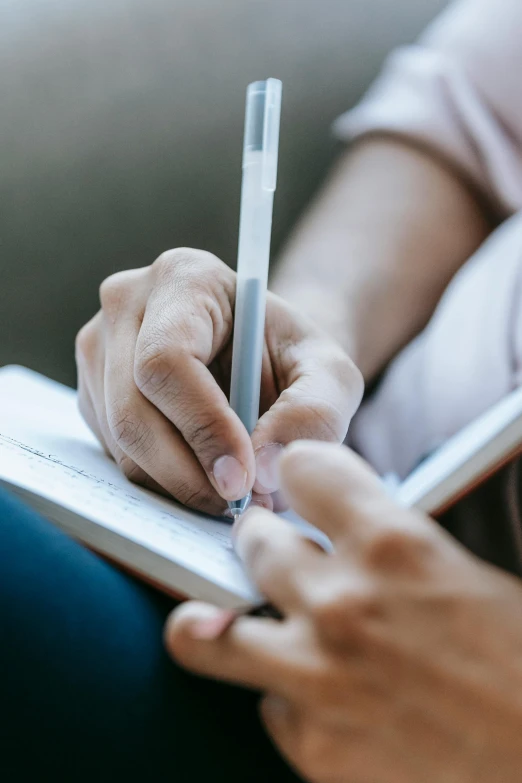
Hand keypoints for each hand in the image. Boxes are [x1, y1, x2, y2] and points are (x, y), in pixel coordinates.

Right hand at [76, 249, 362, 513]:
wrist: (261, 359)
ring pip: (121, 442)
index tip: (243, 478)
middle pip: (132, 410)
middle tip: (239, 504)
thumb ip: (314, 414)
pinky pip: (115, 454)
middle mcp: (126, 306)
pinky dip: (162, 480)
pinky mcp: (94, 393)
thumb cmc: (293, 358)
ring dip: (178, 484)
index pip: (167, 360)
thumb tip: (262, 471)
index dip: (202, 427)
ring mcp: (99, 350)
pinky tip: (203, 473)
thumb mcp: (329, 375)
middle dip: (188, 473)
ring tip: (232, 491)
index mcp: (183, 277)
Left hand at [166, 441, 521, 782]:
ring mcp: (316, 680)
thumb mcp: (471, 575)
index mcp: (394, 547)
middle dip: (264, 541)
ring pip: (204, 632)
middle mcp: (342, 605)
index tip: (299, 485)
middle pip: (252, 541)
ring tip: (232, 618)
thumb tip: (354, 523)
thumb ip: (397, 540)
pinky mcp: (313, 749)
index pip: (301, 467)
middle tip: (279, 553)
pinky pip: (268, 706)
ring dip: (220, 618)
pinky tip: (323, 700)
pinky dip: (287, 699)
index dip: (299, 472)